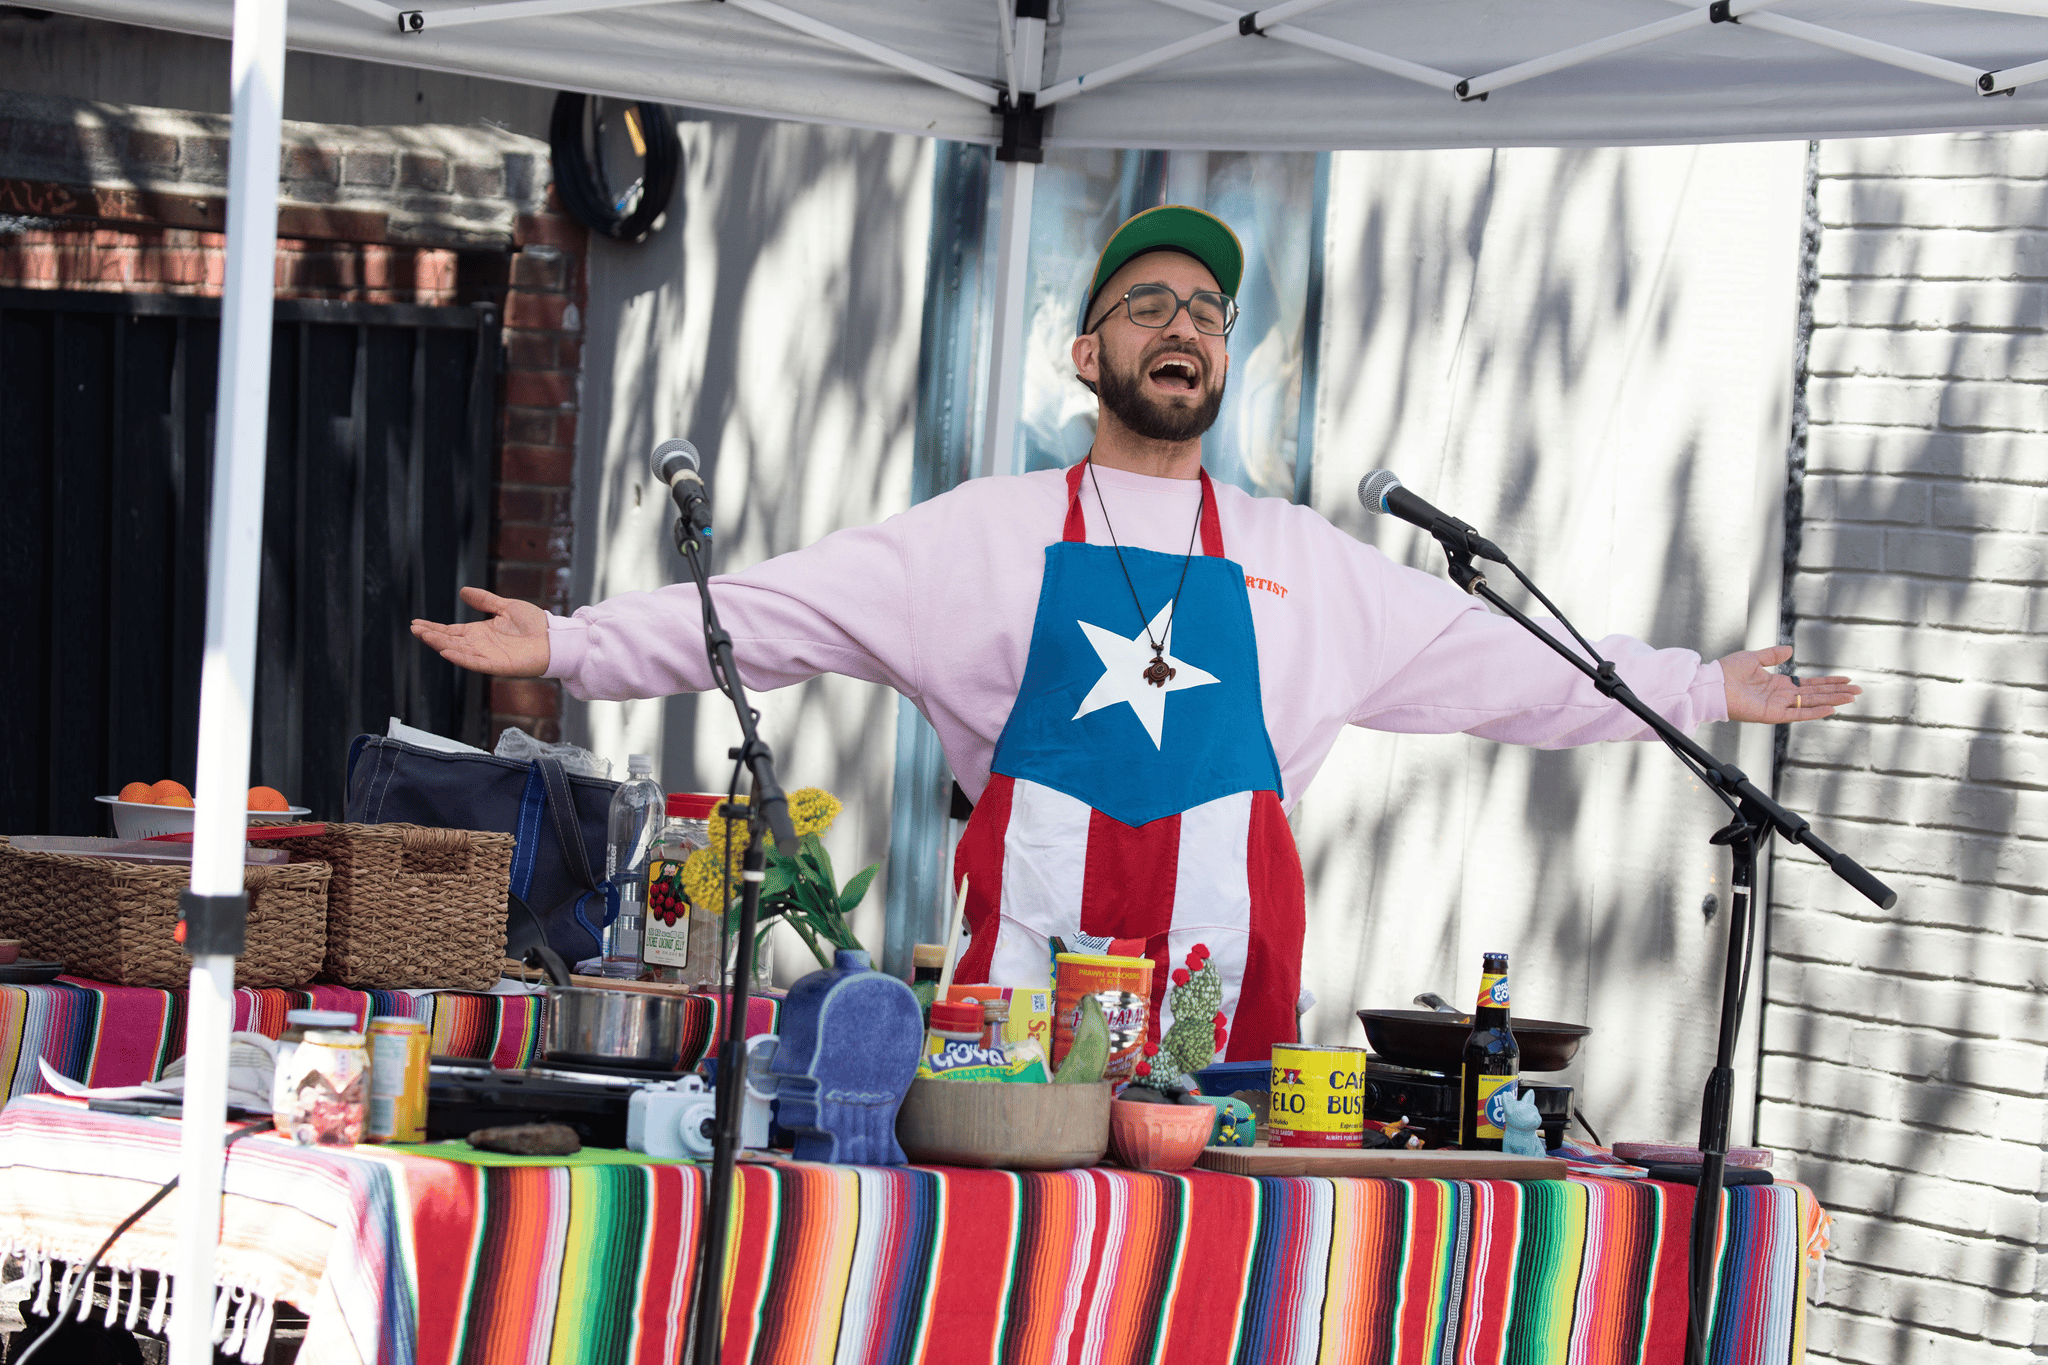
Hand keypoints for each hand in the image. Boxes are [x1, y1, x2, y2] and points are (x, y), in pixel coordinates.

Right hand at [411, 587, 550, 676]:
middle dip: (431, 635)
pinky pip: (476, 663)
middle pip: (450, 640)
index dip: (433, 627)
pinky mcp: (498, 665)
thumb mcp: (505, 606)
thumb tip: (463, 591)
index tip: (415, 623)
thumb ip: (485, 600)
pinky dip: (461, 658)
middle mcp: (480, 645)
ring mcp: (487, 656)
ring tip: (424, 636)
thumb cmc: (533, 624)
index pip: (450, 631)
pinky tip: (447, 651)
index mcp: (479, 632)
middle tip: (414, 629)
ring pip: (458, 651)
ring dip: (441, 644)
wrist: (554, 637)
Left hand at [1720, 644, 1858, 722]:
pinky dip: (1814, 712)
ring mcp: (1778, 706)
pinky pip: (1798, 714)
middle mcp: (1781, 696)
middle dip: (1837, 692)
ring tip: (1852, 698)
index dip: (1828, 682)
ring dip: (1832, 700)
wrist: (1712, 685)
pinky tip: (1831, 708)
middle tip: (1858, 691)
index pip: (1809, 684)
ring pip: (1811, 704)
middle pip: (1815, 694)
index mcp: (1778, 684)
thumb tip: (1790, 650)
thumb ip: (1772, 655)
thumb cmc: (1727, 672)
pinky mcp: (1772, 714)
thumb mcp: (1754, 658)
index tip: (1846, 680)